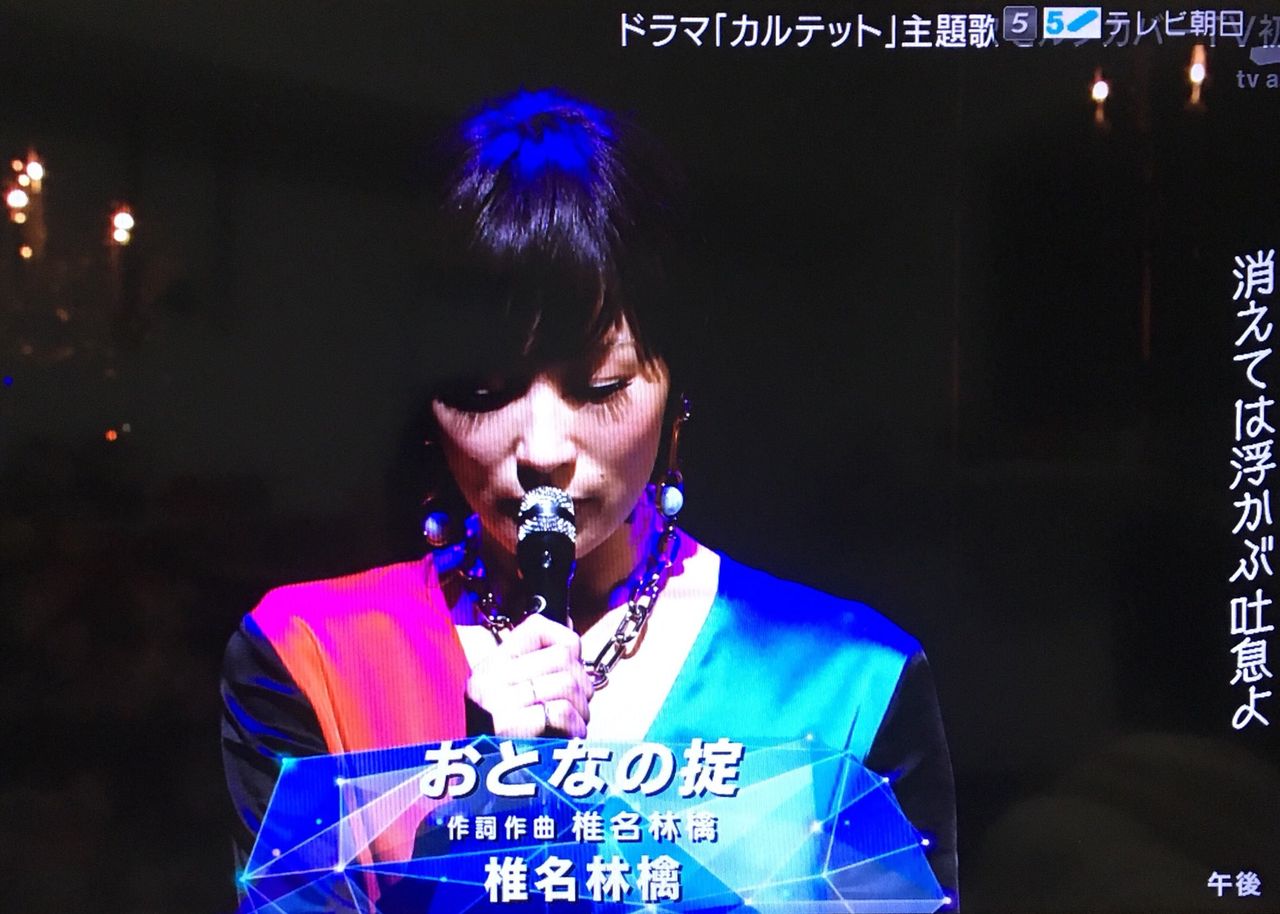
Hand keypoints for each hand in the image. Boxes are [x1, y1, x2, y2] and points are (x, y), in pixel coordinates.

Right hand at [465, 614, 593, 737]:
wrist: (479, 785)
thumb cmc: (506, 743)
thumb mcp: (512, 696)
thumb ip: (538, 666)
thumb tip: (569, 630)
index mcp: (492, 665)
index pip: (540, 627)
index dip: (567, 645)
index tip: (572, 667)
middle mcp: (490, 677)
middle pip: (565, 659)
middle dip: (583, 686)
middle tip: (578, 707)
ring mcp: (497, 700)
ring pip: (568, 683)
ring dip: (582, 709)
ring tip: (573, 724)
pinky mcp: (508, 725)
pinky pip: (560, 712)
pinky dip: (574, 728)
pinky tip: (568, 737)